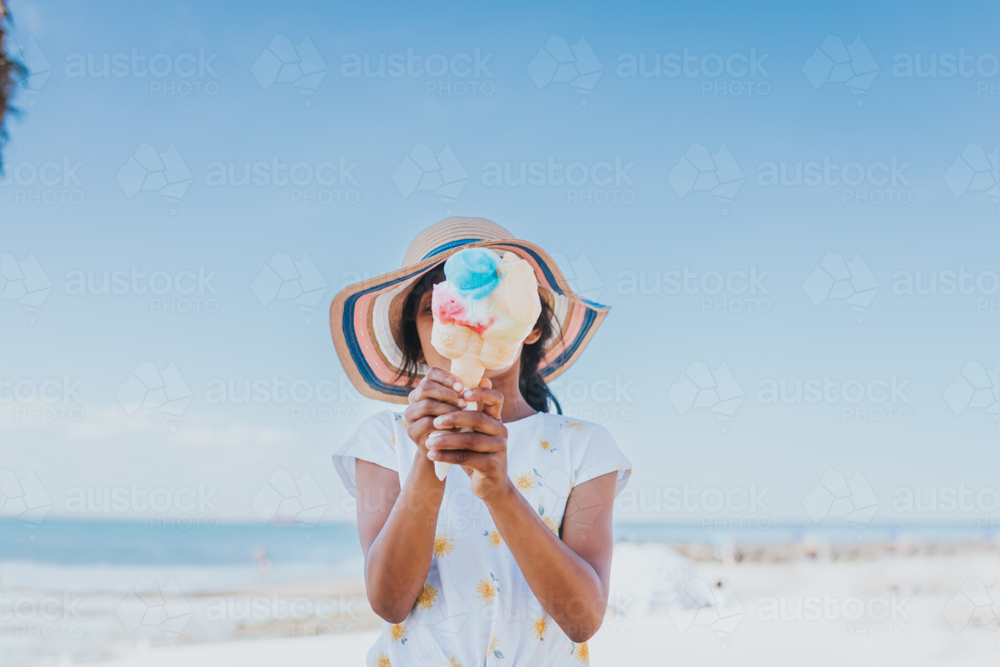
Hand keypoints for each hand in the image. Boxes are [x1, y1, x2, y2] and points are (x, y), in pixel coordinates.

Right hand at [404, 368, 466, 454]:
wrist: (443, 451)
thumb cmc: (455, 424)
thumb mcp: (462, 408)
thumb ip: (471, 395)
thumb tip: (486, 382)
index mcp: (426, 388)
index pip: (432, 373)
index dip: (447, 377)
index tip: (462, 387)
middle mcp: (414, 398)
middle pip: (426, 386)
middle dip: (447, 393)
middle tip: (463, 402)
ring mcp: (411, 414)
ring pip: (427, 404)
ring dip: (447, 408)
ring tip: (461, 414)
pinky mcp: (411, 431)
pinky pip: (426, 422)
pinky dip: (442, 424)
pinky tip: (455, 427)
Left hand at [425, 379, 509, 500]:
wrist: (490, 484)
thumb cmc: (476, 453)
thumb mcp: (473, 433)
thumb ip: (466, 416)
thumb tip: (445, 394)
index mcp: (496, 419)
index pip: (495, 399)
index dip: (481, 392)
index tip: (462, 393)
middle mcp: (501, 431)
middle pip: (478, 418)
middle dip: (454, 418)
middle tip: (435, 422)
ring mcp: (499, 448)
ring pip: (471, 439)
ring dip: (447, 440)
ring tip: (429, 442)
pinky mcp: (493, 465)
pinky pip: (467, 458)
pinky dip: (447, 456)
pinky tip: (433, 455)